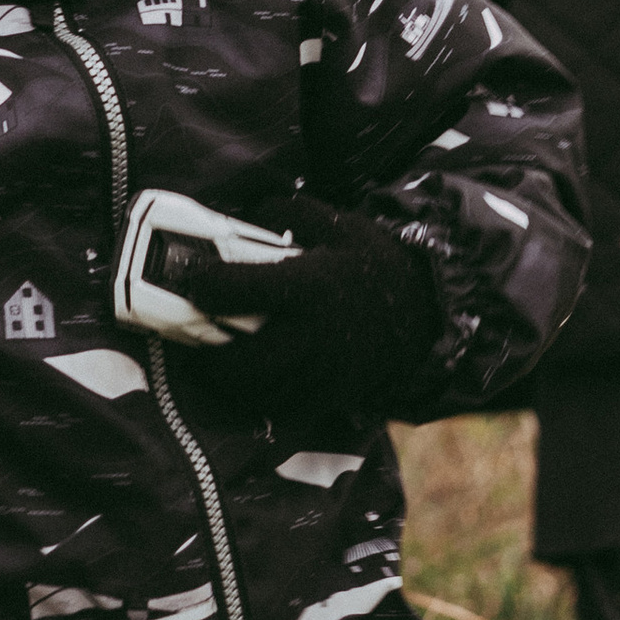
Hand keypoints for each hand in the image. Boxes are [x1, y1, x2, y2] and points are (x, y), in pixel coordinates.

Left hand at [174, 197, 442, 429]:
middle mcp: (312, 334)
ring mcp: (322, 372)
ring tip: (219, 362)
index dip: (203, 285)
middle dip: (207, 357)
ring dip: (229, 381)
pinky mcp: (331, 396)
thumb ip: (288, 212)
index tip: (192, 281)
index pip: (236, 289)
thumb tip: (244, 210)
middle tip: (197, 342)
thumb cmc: (373, 262)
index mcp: (308, 286)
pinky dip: (259, 398)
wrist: (427, 309)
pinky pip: (283, 409)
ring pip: (257, 392)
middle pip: (239, 362)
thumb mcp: (337, 223)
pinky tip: (253, 380)